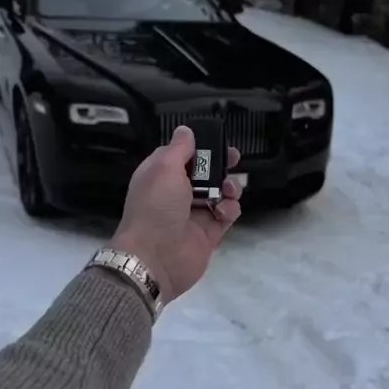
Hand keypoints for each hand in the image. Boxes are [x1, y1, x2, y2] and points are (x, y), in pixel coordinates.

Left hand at [111, 126, 241, 303]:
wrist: (155, 258)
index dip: (199, 146)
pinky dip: (230, 209)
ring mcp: (194, 213)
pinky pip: (226, 214)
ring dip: (229, 186)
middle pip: (205, 172)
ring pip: (220, 192)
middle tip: (233, 158)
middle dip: (220, 164)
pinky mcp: (209, 232)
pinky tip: (224, 211)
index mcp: (160, 175)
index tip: (216, 141)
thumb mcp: (164, 168)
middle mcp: (176, 192)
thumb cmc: (156, 207)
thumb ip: (179, 148)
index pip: (182, 154)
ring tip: (229, 190)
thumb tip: (185, 130)